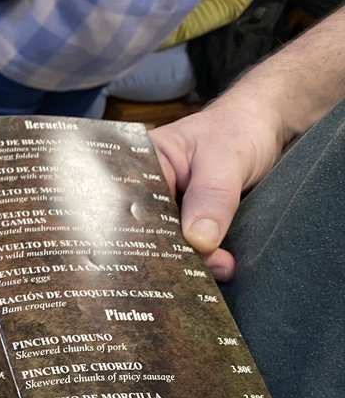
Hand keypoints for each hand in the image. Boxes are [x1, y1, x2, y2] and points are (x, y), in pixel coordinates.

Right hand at [149, 98, 283, 281]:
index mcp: (141, 164)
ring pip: (167, 244)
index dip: (143, 235)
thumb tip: (198, 241)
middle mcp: (146, 189)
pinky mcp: (185, 223)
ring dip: (192, 261)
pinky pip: (187, 247)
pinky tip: (221, 266)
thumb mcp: (227, 159)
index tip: (166, 259)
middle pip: (146, 230)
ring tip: (220, 266)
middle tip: (198, 269)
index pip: (130, 206)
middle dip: (170, 255)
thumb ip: (212, 197)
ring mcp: (166, 209)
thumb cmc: (240, 128)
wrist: (267, 127)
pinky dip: (204, 260)